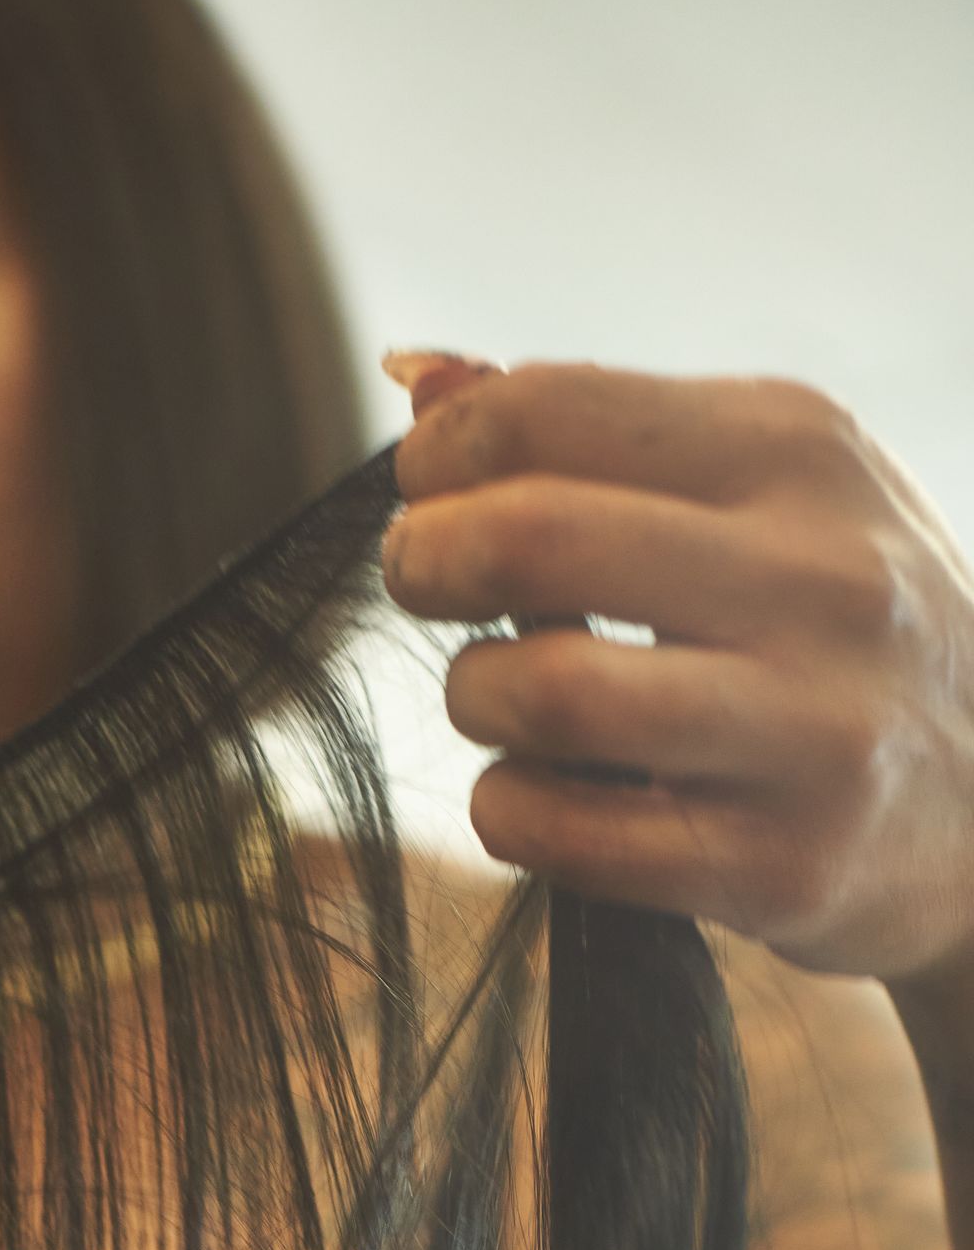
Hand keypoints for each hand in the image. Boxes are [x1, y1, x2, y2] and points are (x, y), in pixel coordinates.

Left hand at [383, 357, 973, 989]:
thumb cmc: (833, 635)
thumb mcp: (766, 495)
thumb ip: (600, 435)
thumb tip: (424, 385)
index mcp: (801, 452)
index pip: (555, 409)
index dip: (445, 454)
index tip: (425, 491)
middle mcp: (821, 577)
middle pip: (535, 538)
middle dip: (428, 559)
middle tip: (417, 580)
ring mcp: (809, 727)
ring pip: (548, 691)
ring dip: (474, 693)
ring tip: (493, 695)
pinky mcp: (779, 864)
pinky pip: (566, 833)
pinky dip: (508, 810)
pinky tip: (530, 792)